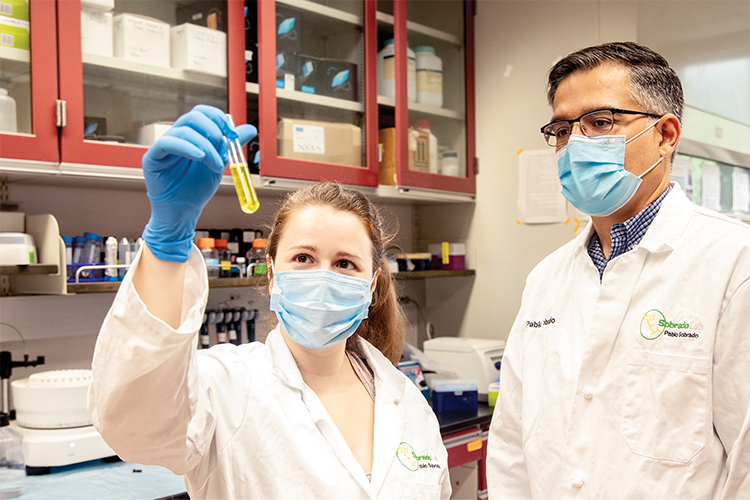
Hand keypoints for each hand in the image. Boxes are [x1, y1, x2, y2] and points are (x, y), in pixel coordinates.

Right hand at [141, 105, 256, 261]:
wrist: (184, 211)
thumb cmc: (196, 189)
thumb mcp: (219, 163)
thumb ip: (231, 146)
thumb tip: (250, 129)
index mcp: (191, 136)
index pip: (202, 113)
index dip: (218, 118)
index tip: (233, 134)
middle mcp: (176, 137)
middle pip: (193, 116)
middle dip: (214, 130)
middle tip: (225, 147)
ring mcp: (163, 146)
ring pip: (184, 130)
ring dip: (206, 146)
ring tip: (216, 165)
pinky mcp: (152, 157)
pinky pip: (167, 142)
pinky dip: (187, 147)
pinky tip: (200, 157)